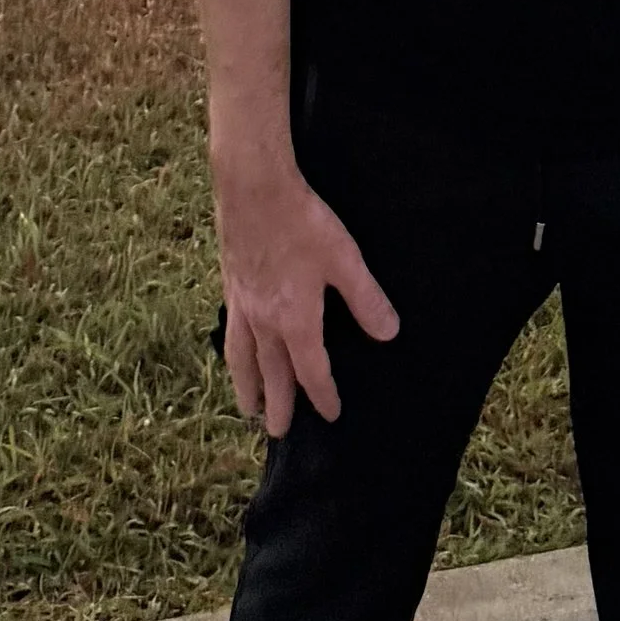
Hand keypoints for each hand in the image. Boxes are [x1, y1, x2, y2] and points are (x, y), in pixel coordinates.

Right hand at [215, 163, 398, 433]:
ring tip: (247, 407)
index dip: (323, 395)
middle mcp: (264, 322)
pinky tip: (236, 348)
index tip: (332, 415)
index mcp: (295, 320)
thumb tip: (389, 333)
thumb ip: (365, 299)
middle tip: (277, 433)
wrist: (253, 187)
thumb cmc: (302, 222)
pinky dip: (234, 353)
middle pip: (270, 374)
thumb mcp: (344, 259)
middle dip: (277, 405)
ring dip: (247, 386)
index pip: (310, 371)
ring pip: (242, 358)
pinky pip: (231, 332)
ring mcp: (242, 304)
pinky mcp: (230, 284)